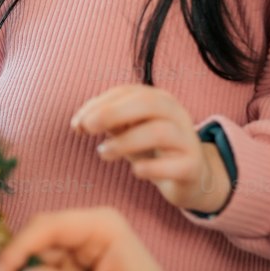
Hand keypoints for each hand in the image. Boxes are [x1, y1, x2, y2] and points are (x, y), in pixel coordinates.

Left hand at [71, 84, 230, 212]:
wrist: (191, 177)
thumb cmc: (152, 149)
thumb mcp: (129, 130)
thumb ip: (109, 121)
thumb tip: (82, 122)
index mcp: (158, 99)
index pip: (126, 93)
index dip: (98, 105)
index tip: (76, 125)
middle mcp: (176, 113)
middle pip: (146, 103)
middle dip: (112, 113)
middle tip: (88, 128)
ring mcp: (187, 139)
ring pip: (159, 131)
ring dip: (126, 141)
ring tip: (103, 153)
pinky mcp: (193, 166)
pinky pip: (174, 165)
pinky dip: (151, 167)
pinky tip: (135, 172)